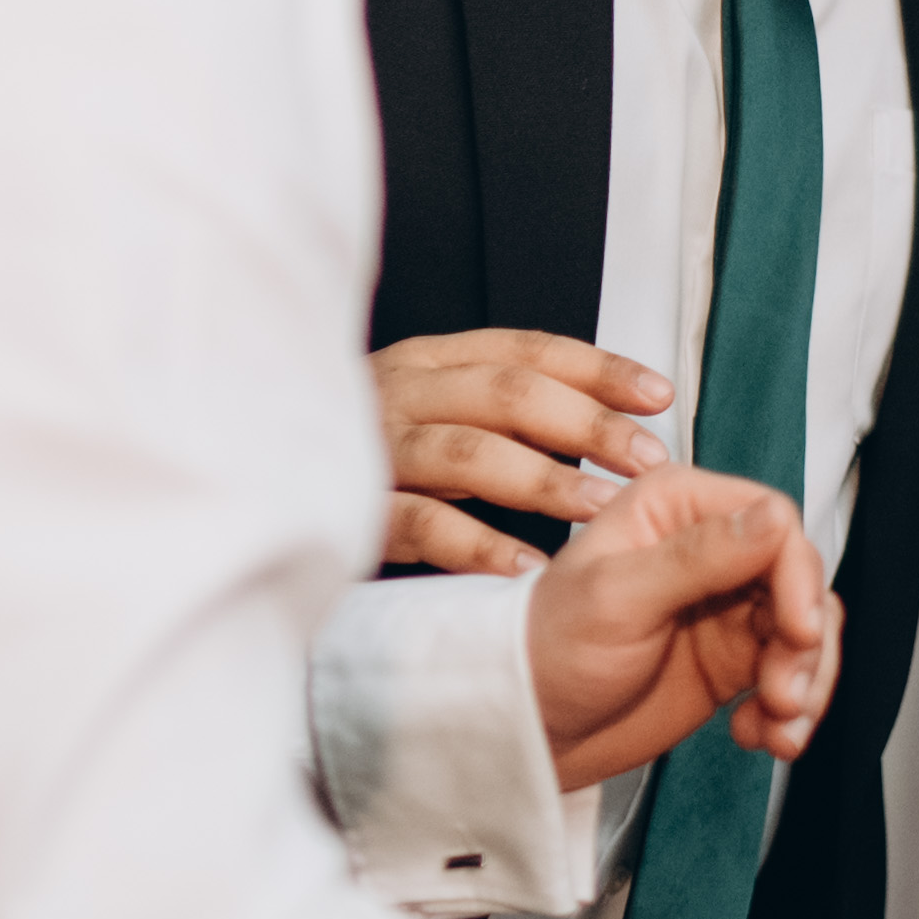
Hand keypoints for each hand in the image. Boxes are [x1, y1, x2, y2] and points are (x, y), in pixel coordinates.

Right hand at [372, 328, 670, 577]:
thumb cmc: (376, 459)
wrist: (259, 493)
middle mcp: (401, 392)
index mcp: (430, 361)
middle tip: (647, 461)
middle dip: (586, 425)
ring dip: (546, 483)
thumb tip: (614, 426)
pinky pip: (422, 525)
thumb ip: (503, 414)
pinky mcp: (352, 510)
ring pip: (470, 454)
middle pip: (507, 394)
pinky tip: (531, 567)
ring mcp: (373, 450)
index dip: (597, 370)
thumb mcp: (437, 417)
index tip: (660, 396)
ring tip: (606, 513)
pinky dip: (480, 545)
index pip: (526, 351)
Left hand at [521, 465, 838, 792]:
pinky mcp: (733, 659)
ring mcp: (727, 606)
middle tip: (783, 694)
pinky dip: (791, 710)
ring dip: (807, 681)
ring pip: (808, 629)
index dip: (798, 577)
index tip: (796, 630)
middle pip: (801, 579)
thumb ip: (698, 556)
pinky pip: (792, 672)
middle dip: (805, 644)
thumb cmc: (547, 649)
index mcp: (678, 508)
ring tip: (778, 727)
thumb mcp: (618, 597)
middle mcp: (712, 548)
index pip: (774, 522)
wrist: (526, 729)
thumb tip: (774, 516)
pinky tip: (759, 735)